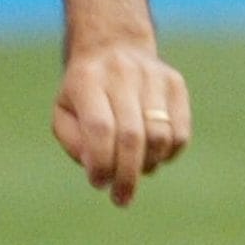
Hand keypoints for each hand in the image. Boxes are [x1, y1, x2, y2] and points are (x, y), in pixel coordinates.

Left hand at [52, 42, 190, 207]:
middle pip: (131, 135)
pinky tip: (152, 156)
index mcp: (86, 79)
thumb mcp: (64, 113)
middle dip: (127, 175)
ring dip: (148, 165)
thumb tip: (97, 169)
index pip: (100, 128)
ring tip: (135, 171)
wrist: (113, 46)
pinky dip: (168, 155)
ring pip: (160, 136)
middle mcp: (121, 73)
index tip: (98, 184)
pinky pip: (180, 133)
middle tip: (121, 199)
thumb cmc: (83, 92)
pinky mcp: (175, 83)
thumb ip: (75, 143)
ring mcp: (153, 76)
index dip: (102, 162)